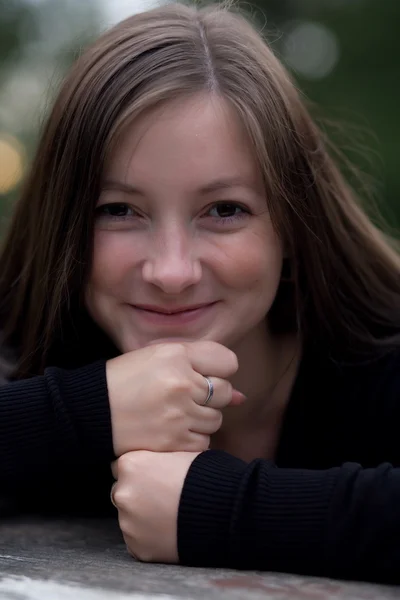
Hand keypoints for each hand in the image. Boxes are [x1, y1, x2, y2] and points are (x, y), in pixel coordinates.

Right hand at [106, 340, 244, 456]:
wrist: (92, 410)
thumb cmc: (126, 379)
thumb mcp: (160, 355)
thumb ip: (202, 365)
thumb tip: (240, 397)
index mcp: (177, 356)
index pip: (228, 362)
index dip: (217, 369)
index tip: (201, 375)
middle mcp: (182, 384)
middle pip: (225, 392)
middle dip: (210, 395)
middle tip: (182, 396)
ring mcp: (179, 415)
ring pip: (216, 419)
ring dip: (201, 418)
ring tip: (174, 413)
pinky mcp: (174, 441)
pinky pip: (203, 442)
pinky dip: (191, 438)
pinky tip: (171, 430)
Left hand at [111, 451, 199, 562]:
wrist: (224, 509)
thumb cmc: (205, 475)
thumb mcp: (179, 452)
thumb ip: (158, 456)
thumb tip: (156, 459)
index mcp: (130, 464)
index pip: (123, 466)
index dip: (141, 471)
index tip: (156, 476)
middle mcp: (122, 492)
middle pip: (124, 492)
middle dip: (139, 495)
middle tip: (165, 497)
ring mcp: (128, 523)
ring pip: (130, 518)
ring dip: (144, 518)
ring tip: (171, 515)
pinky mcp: (137, 548)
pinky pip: (139, 542)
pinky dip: (151, 538)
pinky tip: (171, 531)